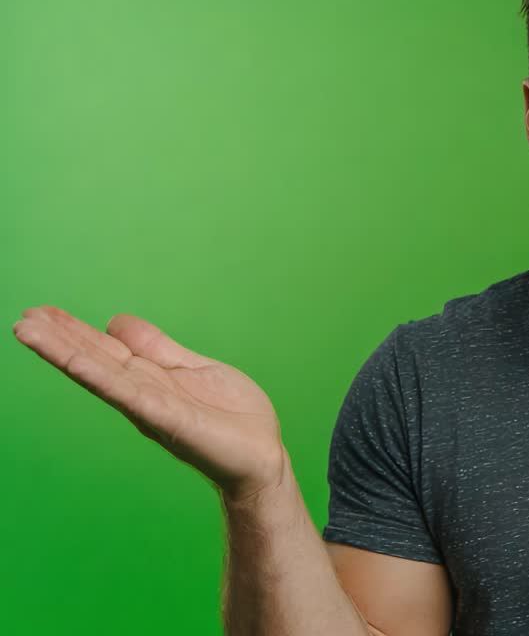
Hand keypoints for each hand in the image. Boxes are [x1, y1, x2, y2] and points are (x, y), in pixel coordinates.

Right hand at [13, 305, 285, 501]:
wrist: (262, 457)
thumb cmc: (232, 418)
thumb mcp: (192, 368)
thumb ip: (157, 348)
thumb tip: (116, 321)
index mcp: (149, 380)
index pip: (105, 351)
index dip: (74, 333)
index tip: (40, 313)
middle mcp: (142, 394)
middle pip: (94, 360)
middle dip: (58, 339)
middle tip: (21, 318)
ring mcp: (152, 407)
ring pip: (101, 373)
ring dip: (63, 352)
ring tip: (27, 330)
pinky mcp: (169, 419)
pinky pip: (129, 393)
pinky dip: (101, 375)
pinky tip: (75, 360)